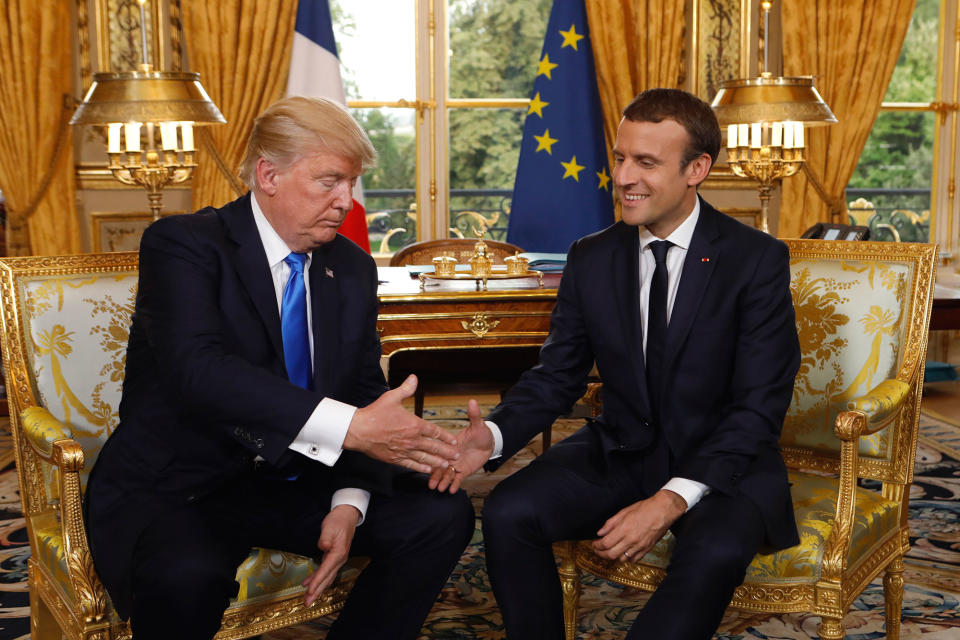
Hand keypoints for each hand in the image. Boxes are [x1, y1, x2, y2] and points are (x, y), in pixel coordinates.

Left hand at [303, 505, 359, 606]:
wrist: (347, 516)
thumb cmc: (338, 521)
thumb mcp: (329, 527)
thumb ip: (325, 537)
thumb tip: (322, 547)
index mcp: (338, 553)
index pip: (326, 570)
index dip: (317, 581)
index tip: (309, 591)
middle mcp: (339, 559)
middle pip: (327, 578)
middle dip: (317, 592)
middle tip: (307, 603)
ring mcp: (337, 560)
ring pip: (326, 578)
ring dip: (317, 589)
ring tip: (307, 599)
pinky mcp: (333, 558)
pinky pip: (325, 572)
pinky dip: (317, 579)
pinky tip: (307, 583)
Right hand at [343, 375, 458, 473]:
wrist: (358, 430)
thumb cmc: (375, 414)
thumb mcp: (391, 397)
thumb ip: (406, 389)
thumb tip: (414, 378)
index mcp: (413, 425)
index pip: (434, 431)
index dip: (445, 436)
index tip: (453, 440)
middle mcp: (411, 439)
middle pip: (433, 447)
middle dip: (446, 452)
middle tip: (457, 456)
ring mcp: (403, 450)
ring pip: (424, 458)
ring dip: (437, 462)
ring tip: (447, 465)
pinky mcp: (394, 459)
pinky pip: (411, 465)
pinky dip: (421, 468)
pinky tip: (427, 470)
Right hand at [428, 398, 493, 493]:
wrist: (489, 443)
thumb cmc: (481, 433)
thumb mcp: (478, 424)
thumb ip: (474, 415)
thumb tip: (473, 401)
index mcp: (451, 445)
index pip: (440, 451)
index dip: (434, 457)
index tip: (428, 463)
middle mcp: (451, 455)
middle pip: (441, 466)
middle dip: (435, 475)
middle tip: (430, 483)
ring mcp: (457, 464)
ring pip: (447, 474)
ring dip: (443, 481)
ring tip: (439, 488)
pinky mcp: (464, 471)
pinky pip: (458, 479)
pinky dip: (454, 484)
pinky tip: (450, 490)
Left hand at [591, 490, 686, 560]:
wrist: (663, 511)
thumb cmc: (645, 508)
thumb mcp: (624, 511)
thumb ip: (610, 523)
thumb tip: (600, 533)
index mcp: (624, 529)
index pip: (605, 543)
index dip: (597, 546)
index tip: (594, 544)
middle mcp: (631, 540)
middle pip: (611, 554)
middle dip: (601, 554)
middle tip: (597, 550)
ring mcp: (639, 546)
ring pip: (621, 559)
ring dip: (612, 557)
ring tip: (608, 552)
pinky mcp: (647, 549)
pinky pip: (633, 560)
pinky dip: (625, 559)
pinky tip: (622, 554)